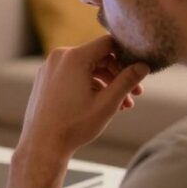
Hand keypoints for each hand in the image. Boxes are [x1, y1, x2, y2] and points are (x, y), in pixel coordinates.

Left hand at [19, 36, 147, 156]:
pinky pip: (73, 75)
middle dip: (118, 75)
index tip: (138, 73)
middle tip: (136, 94)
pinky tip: (102, 105)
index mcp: (74, 57)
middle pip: (98, 56)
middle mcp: (59, 57)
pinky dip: (89, 86)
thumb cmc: (74, 125)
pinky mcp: (45, 79)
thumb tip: (144, 66)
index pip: (108, 43)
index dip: (126, 56)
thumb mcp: (107, 103)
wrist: (42, 144)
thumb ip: (127, 81)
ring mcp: (50, 68)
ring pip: (86, 68)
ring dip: (106, 84)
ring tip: (123, 106)